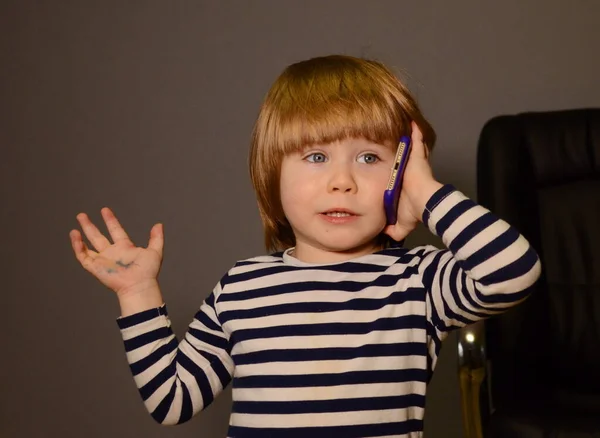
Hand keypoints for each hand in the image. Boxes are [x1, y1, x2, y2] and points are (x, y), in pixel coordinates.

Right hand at [70, 208, 163, 297]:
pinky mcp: (95, 268)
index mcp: (125, 247)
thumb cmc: (148, 271)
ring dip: (80, 236)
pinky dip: (78, 247)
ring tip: (75, 226)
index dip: (110, 220)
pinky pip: (83, 256)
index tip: (105, 210)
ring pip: (87, 246)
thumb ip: (156, 238)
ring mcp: (103, 260)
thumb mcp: (155, 251)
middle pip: (98, 236)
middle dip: (89, 226)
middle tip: (81, 215)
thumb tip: (159, 224)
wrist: (139, 285)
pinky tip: (75, 237)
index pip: (115, 230)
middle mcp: (112, 252)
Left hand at [383, 122, 442, 241]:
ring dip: (408, 140)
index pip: (399, 175)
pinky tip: (412, 122)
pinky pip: (417, 141)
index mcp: (405, 185)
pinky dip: (415, 131)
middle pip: (406, 159)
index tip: (384, 165)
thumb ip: (393, 230)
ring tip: (403, 128)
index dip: (394, 170)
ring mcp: (416, 164)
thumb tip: (385, 235)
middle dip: (401, 151)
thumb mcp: (401, 224)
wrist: (427, 204)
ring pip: (411, 149)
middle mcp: (411, 172)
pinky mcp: (419, 157)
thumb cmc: (416, 212)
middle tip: (393, 142)